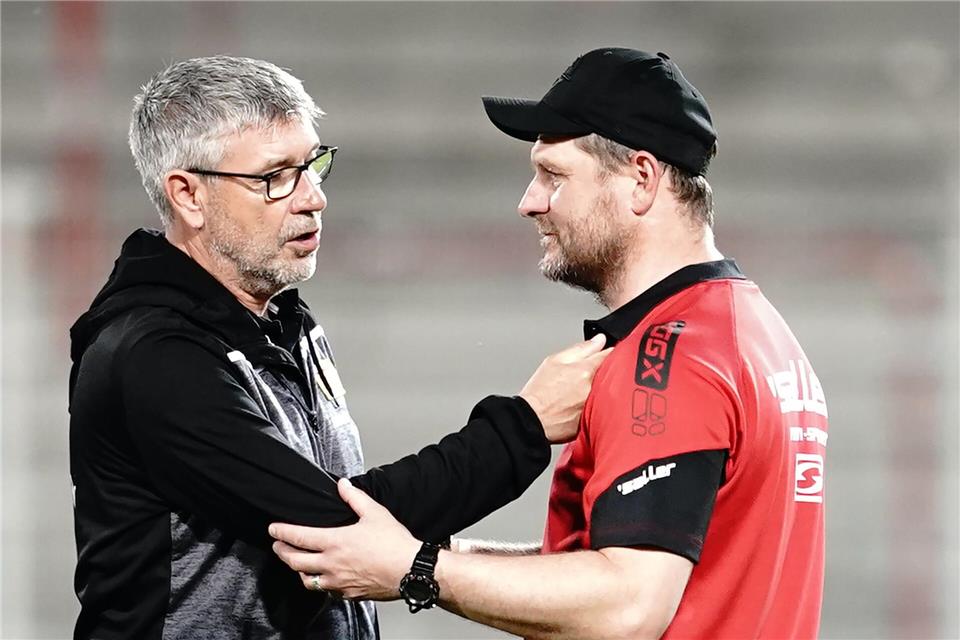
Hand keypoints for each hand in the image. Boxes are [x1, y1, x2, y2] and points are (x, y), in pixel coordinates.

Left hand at [269, 478, 420, 600]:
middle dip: (282, 551)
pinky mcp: (348, 594)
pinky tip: (322, 578)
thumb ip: (354, 497)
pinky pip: (325, 591)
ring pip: (307, 580)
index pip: (298, 537)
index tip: (273, 529)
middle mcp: (332, 564)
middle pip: (295, 561)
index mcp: (335, 542)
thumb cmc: (394, 544)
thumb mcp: (375, 512)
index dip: (281, 532)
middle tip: (277, 545)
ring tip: (297, 563)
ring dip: (298, 570)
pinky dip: (318, 583)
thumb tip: (342, 485)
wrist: (410, 571)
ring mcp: (338, 582)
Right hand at [519, 334, 610, 442]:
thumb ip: (580, 348)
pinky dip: (598, 403)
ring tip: (582, 389)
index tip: (608, 350)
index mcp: (585, 370)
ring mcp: (594, 405)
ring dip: (602, 386)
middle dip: (607, 369)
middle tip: (590, 372)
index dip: (608, 351)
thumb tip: (599, 340)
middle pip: (610, 373)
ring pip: (607, 390)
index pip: (608, 354)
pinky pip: (602, 406)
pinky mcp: (593, 420)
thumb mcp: (554, 360)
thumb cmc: (539, 392)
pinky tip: (583, 403)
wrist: (531, 420)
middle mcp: (593, 387)